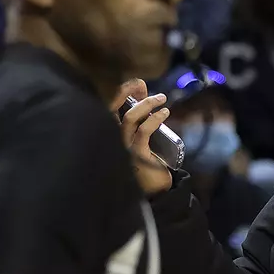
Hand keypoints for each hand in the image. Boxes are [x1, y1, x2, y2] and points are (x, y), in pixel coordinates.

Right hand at [114, 80, 172, 195]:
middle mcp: (112, 140)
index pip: (108, 108)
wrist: (158, 190)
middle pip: (111, 109)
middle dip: (125, 92)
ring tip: (162, 98)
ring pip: (130, 118)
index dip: (120, 92)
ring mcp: (123, 148)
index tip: (137, 84)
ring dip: (146, 104)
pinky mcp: (137, 155)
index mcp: (112, 135)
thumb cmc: (150, 163)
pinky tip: (165, 113)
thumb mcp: (143, 139)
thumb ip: (141, 122)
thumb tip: (148, 99)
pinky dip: (154, 119)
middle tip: (141, 83)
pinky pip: (143, 131)